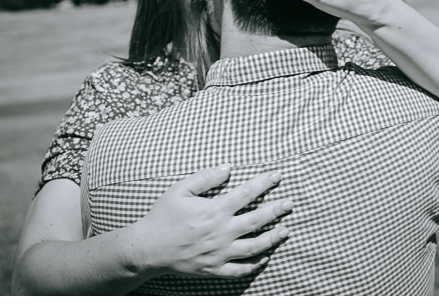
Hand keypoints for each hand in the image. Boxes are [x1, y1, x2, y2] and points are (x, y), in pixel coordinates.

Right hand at [130, 166, 291, 279]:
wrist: (149, 248)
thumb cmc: (164, 215)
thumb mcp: (181, 189)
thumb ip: (206, 177)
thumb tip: (228, 168)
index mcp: (215, 210)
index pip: (247, 194)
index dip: (264, 183)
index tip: (277, 176)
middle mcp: (222, 232)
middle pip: (257, 221)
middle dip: (276, 210)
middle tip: (290, 204)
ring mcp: (220, 253)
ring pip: (254, 247)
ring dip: (272, 238)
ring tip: (285, 230)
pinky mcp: (214, 268)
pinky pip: (240, 270)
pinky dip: (255, 264)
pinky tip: (265, 257)